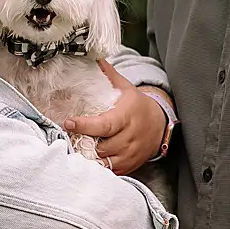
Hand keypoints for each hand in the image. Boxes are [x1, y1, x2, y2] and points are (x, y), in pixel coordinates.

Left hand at [62, 61, 168, 176]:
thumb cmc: (137, 105)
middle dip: (86, 143)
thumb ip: (109, 75)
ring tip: (80, 148)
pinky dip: (100, 167)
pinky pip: (111, 171)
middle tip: (72, 138)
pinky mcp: (131, 165)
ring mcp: (131, 153)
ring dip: (91, 156)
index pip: (104, 125)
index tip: (68, 122)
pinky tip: (91, 159)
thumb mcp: (126, 88)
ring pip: (106, 161)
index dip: (85, 126)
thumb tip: (94, 57)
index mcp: (127, 116)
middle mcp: (130, 136)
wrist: (161, 124)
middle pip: (103, 146)